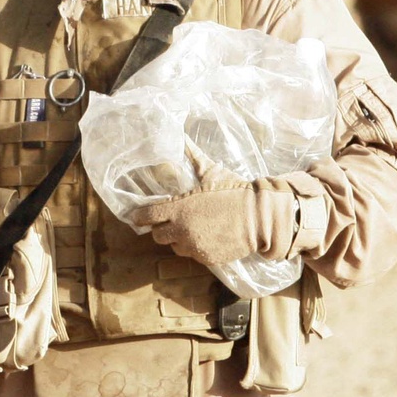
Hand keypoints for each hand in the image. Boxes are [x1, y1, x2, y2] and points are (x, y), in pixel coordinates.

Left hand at [133, 170, 298, 267]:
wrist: (259, 217)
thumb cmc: (234, 191)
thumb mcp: (211, 172)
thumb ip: (192, 157)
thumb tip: (181, 137)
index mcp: (179, 208)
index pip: (147, 216)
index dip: (140, 216)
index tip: (137, 215)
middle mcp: (182, 230)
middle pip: (157, 236)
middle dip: (161, 228)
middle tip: (169, 220)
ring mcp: (195, 246)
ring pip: (175, 247)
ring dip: (178, 239)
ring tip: (190, 228)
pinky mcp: (207, 259)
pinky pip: (192, 255)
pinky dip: (194, 247)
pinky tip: (204, 236)